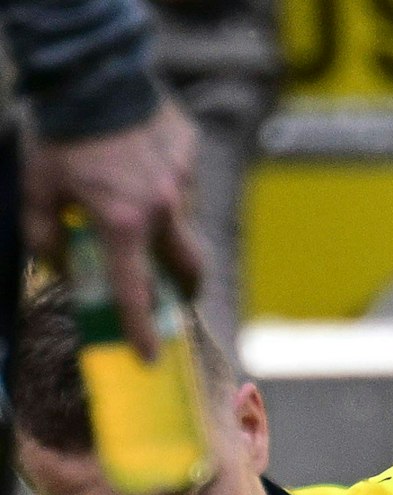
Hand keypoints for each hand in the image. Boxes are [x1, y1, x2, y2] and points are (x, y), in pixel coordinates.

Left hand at [23, 103, 202, 357]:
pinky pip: (181, 180)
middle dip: (184, 287)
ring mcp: (180, 182)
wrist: (92, 74)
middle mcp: (161, 210)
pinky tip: (140, 160)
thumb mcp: (38, 188)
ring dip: (162, 221)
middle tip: (174, 292)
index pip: (135, 292)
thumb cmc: (62, 134)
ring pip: (181, 219)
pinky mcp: (189, 155)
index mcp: (123, 224)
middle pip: (189, 267)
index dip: (140, 330)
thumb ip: (44, 235)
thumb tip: (56, 267)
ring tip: (133, 193)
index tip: (150, 357)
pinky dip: (163, 180)